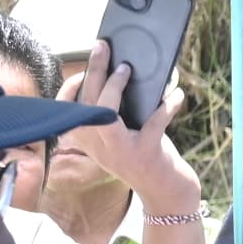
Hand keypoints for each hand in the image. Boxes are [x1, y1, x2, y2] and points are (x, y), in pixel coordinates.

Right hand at [61, 58, 204, 211]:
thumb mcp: (123, 138)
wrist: (166, 197)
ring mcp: (121, 152)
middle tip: (102, 46)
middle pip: (87, 104)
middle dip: (94, 70)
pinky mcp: (146, 154)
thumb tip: (122, 70)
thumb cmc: (145, 159)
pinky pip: (155, 123)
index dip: (70, 88)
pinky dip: (166, 105)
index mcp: (90, 142)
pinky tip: (176, 94)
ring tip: (127, 69)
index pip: (67, 112)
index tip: (82, 71)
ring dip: (114, 88)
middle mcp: (99, 148)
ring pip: (105, 114)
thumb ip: (115, 114)